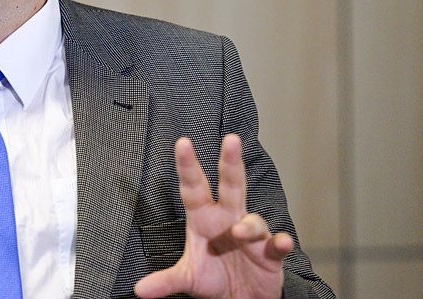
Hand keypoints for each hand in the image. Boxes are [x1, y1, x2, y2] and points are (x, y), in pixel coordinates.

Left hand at [134, 135, 292, 298]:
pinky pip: (276, 244)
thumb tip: (140, 290)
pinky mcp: (269, 254)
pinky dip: (280, 243)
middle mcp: (228, 220)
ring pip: (253, 219)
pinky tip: (282, 242)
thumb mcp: (187, 278)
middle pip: (231, 185)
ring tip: (240, 232)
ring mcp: (250, 235)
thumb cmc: (214, 279)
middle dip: (230, 163)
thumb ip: (166, 281)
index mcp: (204, 219)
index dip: (188, 166)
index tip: (183, 143)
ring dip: (249, 225)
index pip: (193, 187)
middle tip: (230, 140)